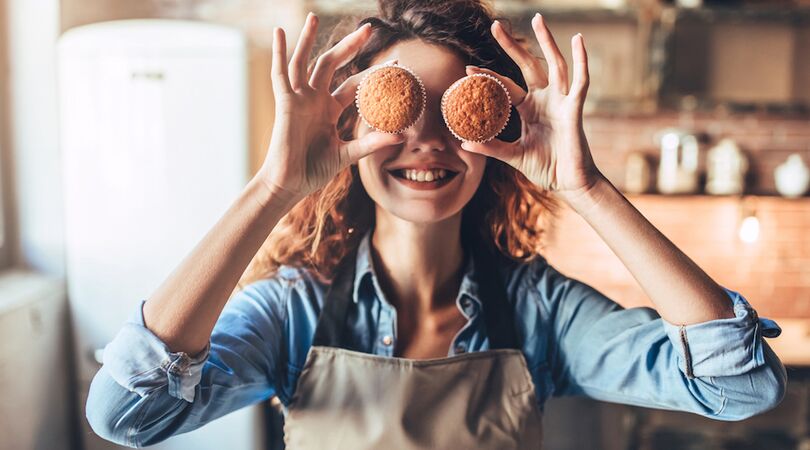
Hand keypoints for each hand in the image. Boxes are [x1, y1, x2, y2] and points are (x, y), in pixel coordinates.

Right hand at [258, 13, 404, 202]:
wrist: (290, 184)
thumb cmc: (314, 171)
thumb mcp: (348, 155)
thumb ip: (372, 143)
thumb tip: (402, 136)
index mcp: (329, 109)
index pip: (354, 85)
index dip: (373, 74)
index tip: (396, 64)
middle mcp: (314, 99)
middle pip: (333, 64)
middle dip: (350, 46)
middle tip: (369, 28)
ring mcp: (299, 99)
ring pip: (305, 61)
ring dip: (308, 39)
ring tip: (314, 16)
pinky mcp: (285, 103)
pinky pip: (280, 74)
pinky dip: (279, 53)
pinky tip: (280, 32)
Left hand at [461, 14, 602, 200]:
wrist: (569, 184)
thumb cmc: (546, 168)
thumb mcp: (514, 156)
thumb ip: (492, 147)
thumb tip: (464, 142)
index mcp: (529, 110)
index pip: (506, 87)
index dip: (488, 77)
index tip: (468, 69)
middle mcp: (545, 100)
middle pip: (528, 65)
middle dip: (512, 46)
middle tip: (495, 26)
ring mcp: (560, 102)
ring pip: (554, 64)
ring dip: (547, 41)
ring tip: (537, 19)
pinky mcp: (574, 108)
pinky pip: (580, 81)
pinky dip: (581, 60)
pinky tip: (578, 40)